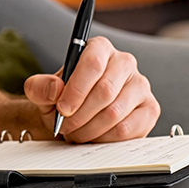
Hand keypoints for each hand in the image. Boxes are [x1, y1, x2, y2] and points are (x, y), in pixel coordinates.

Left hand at [24, 37, 159, 143]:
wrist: (73, 119)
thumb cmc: (61, 102)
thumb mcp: (42, 93)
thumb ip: (39, 87)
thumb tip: (55, 89)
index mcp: (99, 49)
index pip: (93, 63)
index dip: (76, 89)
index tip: (62, 109)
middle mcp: (124, 63)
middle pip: (105, 91)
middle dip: (80, 115)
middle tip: (65, 127)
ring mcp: (140, 86)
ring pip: (115, 112)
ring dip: (90, 129)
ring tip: (76, 133)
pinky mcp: (149, 109)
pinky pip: (128, 128)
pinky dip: (105, 138)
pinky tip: (94, 137)